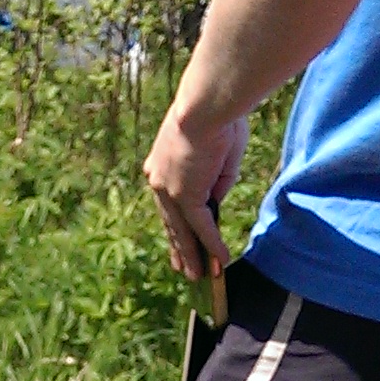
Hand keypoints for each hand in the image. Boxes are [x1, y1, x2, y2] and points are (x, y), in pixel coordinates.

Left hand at [142, 106, 249, 281]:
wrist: (206, 104)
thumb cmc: (216, 116)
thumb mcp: (217, 153)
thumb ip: (215, 181)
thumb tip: (215, 202)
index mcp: (160, 166)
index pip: (168, 201)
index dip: (176, 222)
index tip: (179, 236)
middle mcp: (159, 181)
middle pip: (170, 222)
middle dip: (178, 247)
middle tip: (182, 267)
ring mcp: (171, 191)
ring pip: (181, 231)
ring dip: (191, 256)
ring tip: (197, 276)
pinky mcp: (187, 196)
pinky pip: (202, 228)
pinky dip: (212, 246)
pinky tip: (219, 264)